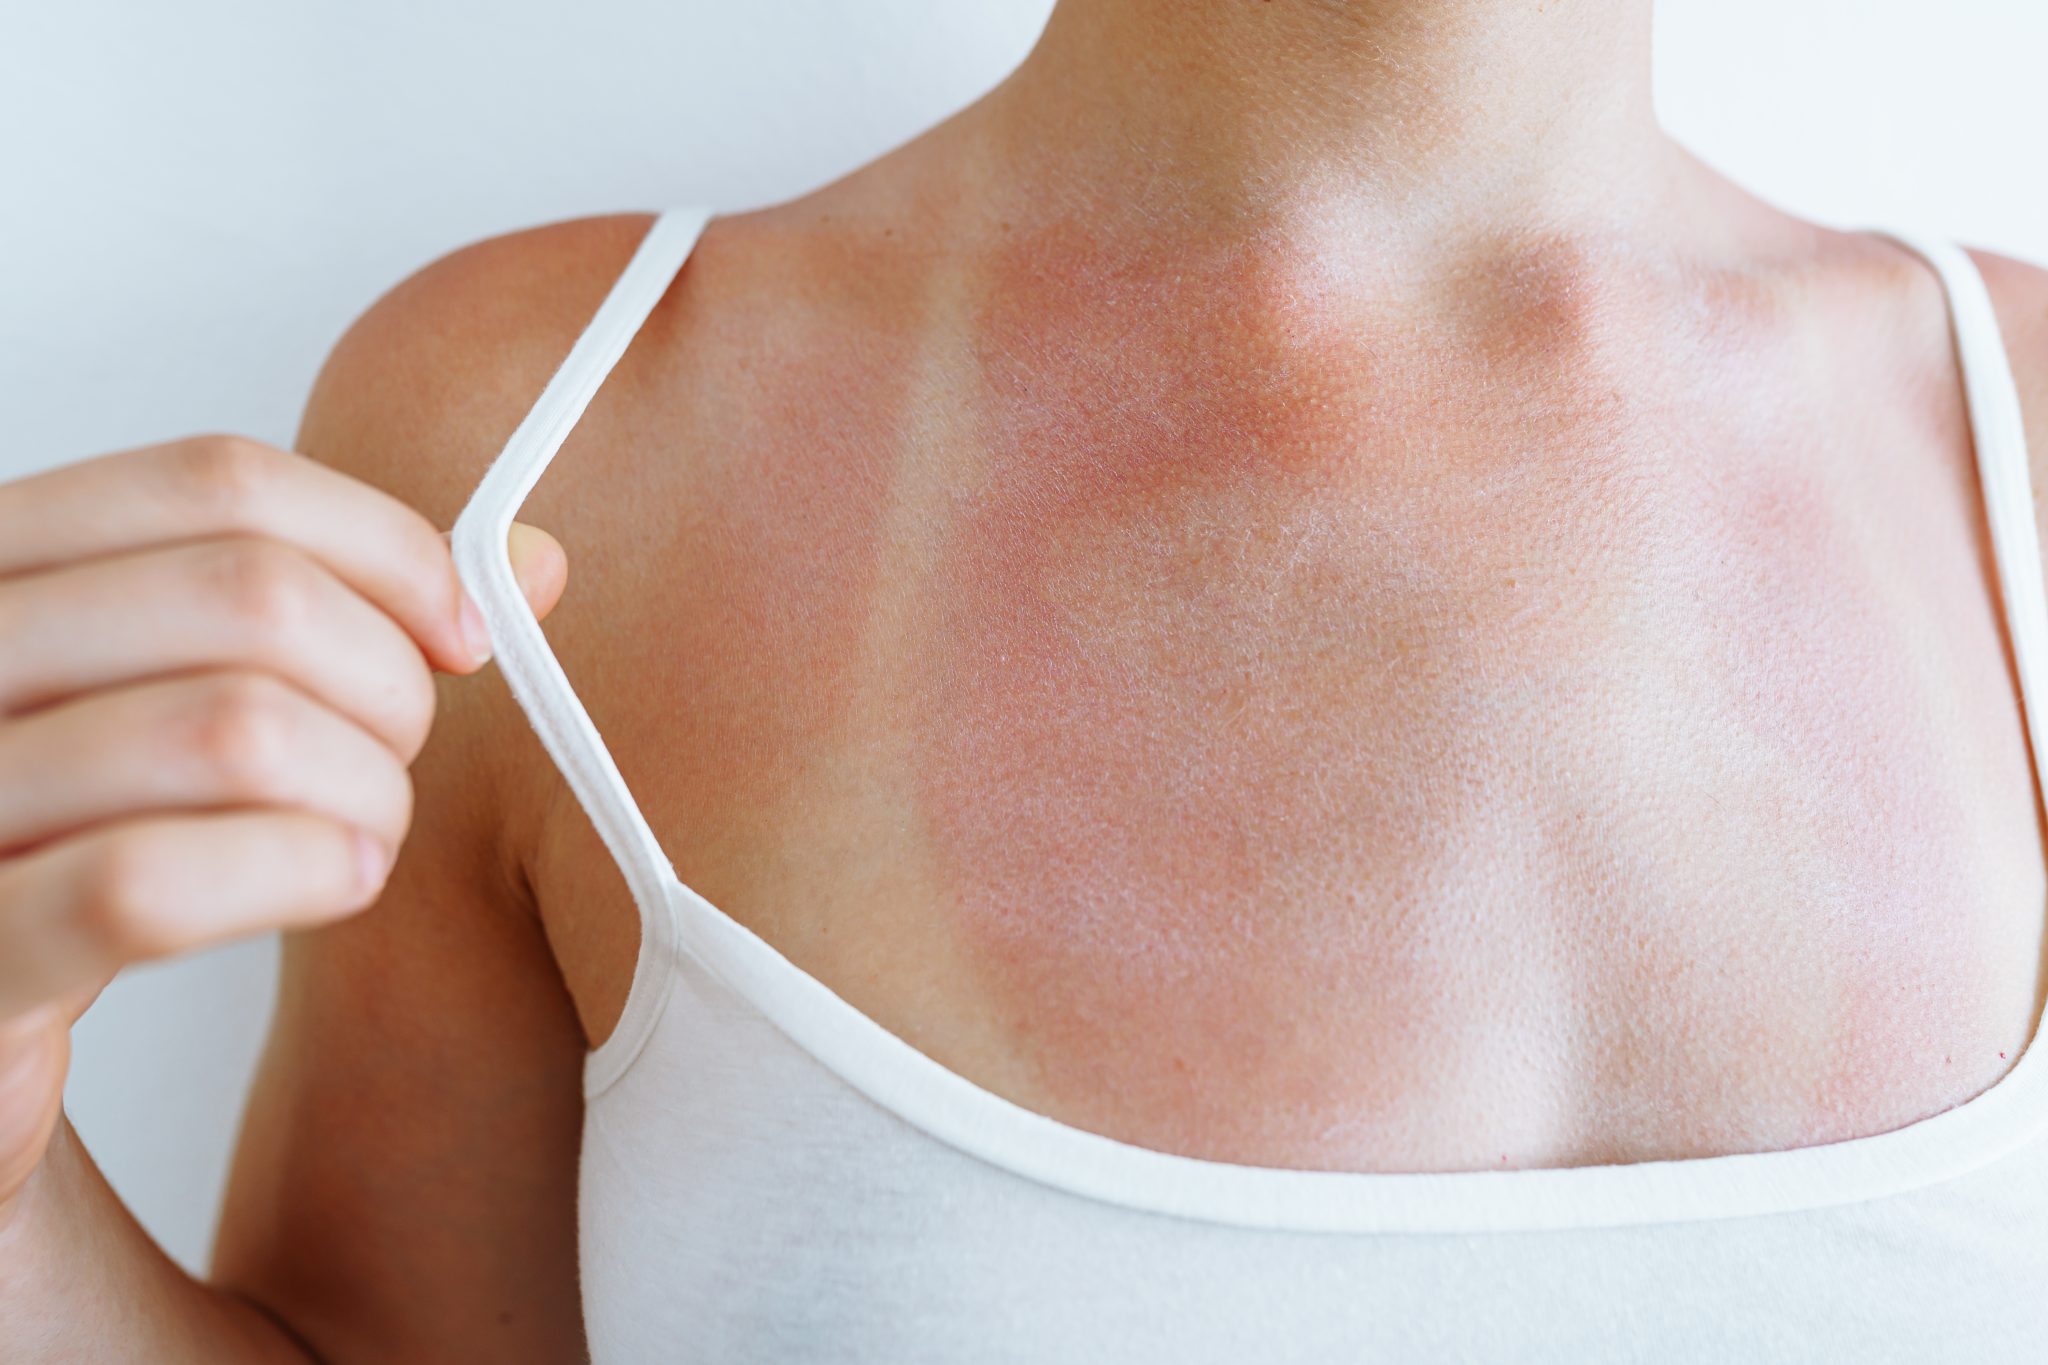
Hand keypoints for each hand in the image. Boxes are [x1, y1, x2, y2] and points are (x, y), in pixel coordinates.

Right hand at [0, 433, 563, 1208]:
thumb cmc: (91, 845)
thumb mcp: (190, 696)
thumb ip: (348, 616)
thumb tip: (530, 564)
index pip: (219, 482)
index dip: (388, 551)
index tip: (463, 635)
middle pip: (251, 593)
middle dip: (389, 685)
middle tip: (397, 760)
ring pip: (235, 729)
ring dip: (364, 791)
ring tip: (365, 835)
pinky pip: (151, 885)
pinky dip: (299, 872)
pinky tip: (334, 881)